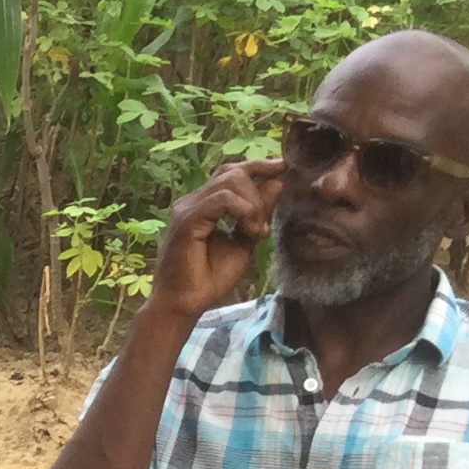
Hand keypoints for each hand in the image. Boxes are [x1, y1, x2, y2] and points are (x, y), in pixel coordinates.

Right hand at [151, 157, 286, 324]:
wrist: (185, 302)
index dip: (257, 165)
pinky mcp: (187, 220)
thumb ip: (257, 213)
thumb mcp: (244, 241)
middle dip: (258, 191)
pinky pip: (222, 199)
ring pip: (230, 181)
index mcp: (204, 204)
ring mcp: (187, 208)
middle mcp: (193, 201)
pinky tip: (247, 229)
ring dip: (253, 204)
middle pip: (233, 172)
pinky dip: (242, 210)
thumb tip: (277, 182)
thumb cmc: (209, 277)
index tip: (282, 167)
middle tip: (262, 226)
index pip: (230, 172)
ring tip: (255, 232)